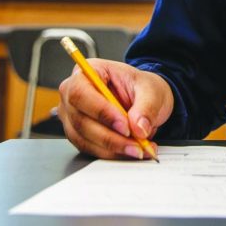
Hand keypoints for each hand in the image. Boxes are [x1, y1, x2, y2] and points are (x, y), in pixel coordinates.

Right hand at [58, 59, 173, 159]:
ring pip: (84, 139)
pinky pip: (90, 149)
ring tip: (138, 149)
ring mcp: (73, 115)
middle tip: (136, 144)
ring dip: (112, 148)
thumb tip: (138, 127)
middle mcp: (73, 93)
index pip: (81, 92)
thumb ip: (146, 107)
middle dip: (110, 137)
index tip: (124, 126)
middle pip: (80, 120)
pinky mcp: (79, 134)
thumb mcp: (151, 90)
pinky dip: (112, 153)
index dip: (101, 111)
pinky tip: (131, 151)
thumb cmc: (142, 87)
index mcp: (88, 72)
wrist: (145, 99)